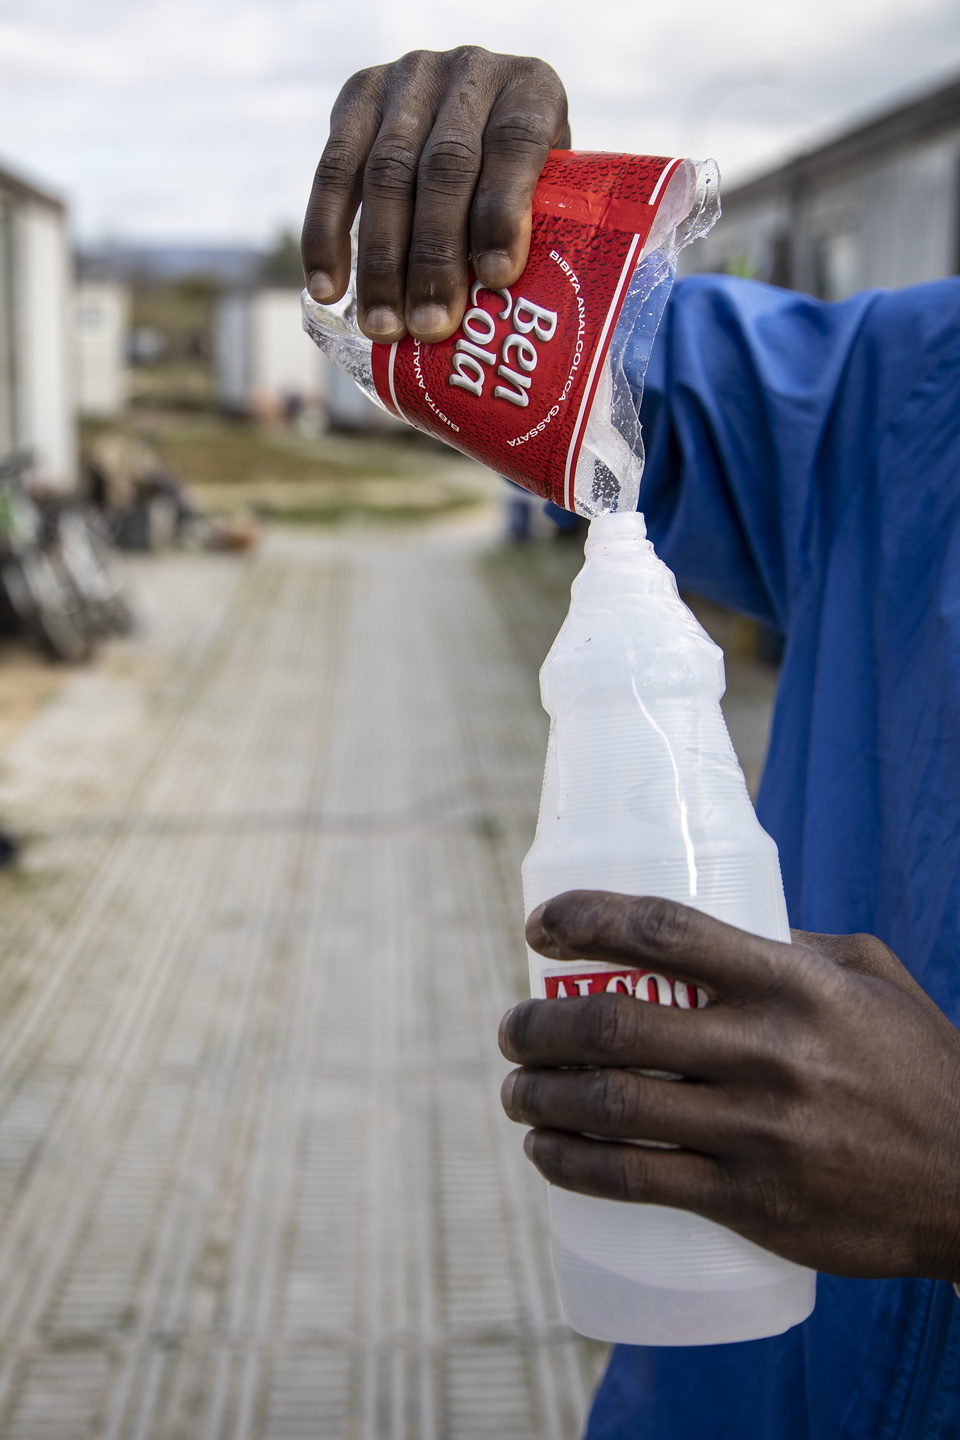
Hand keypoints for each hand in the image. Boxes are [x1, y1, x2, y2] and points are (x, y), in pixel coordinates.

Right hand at [301, 46, 568, 343]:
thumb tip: (515, 321)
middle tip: (430, 326)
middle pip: (445, 167)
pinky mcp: (358, 94)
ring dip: (380, 261)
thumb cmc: (519, 182)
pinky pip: (333, 170)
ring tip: (382, 326)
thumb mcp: (547, 192)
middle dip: (434, 255)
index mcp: (530, 90)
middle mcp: (469, 73)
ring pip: (386, 174)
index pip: (515, 144)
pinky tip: (327, 288)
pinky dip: (326, 234)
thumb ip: (538, 234)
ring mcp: (409, 78)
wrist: (470, 112)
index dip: (503, 212)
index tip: (497, 278)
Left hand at [499, 890, 959, 1280]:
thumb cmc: (918, 1064)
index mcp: (791, 982)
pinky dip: (571, 1167)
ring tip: (515, 1090)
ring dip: (538, 1096)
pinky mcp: (752, 1202)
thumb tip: (705, 939)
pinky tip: (544, 1154)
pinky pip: (637, 1182)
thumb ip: (792, 945)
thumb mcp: (869, 977)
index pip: (665, 930)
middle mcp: (767, 1050)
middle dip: (539, 1023)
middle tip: (514, 1026)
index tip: (539, 926)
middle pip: (616, 1024)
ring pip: (612, 1106)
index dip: (587, 918)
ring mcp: (757, 1131)